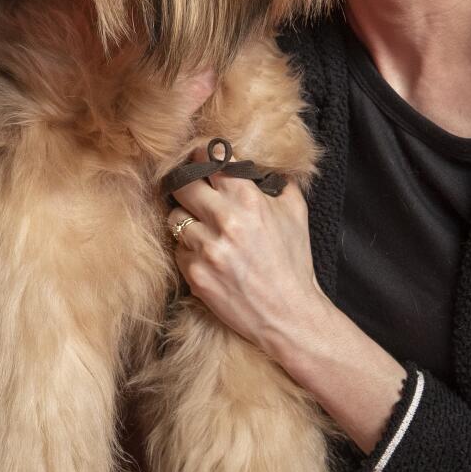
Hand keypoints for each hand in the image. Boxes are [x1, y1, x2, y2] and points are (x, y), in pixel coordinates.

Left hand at [166, 160, 329, 364]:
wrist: (288, 313)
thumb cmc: (292, 261)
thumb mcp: (295, 212)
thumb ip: (276, 182)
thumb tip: (256, 164)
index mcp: (248, 199)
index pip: (210, 160)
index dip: (202, 157)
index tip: (200, 159)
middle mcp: (224, 220)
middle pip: (182, 184)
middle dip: (186, 185)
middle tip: (192, 190)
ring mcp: (206, 248)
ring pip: (175, 218)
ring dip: (186, 220)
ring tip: (204, 229)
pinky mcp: (194, 273)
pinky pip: (178, 249)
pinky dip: (189, 250)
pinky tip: (208, 257)